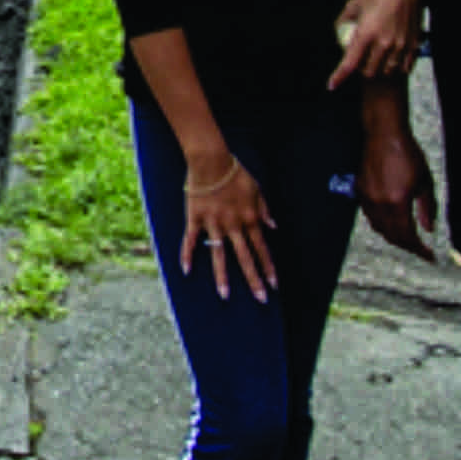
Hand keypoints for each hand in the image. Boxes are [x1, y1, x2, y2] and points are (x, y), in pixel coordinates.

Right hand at [181, 156, 276, 302]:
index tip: (274, 284)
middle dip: (254, 279)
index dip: (268, 267)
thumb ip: (264, 210)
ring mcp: (214, 224)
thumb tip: (273, 227)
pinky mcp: (196, 219)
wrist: (211, 160)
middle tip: (261, 299)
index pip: (261, 248)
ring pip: (220, 255)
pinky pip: (191, 239)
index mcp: (249, 218)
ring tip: (225, 296)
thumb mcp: (256, 189)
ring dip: (223, 276)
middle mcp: (233, 225)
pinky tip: (186, 270)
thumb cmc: (235, 172)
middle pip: (245, 257)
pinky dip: (187, 254)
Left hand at [329, 0, 421, 88]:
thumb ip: (343, 21)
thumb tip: (338, 34)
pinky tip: (391, 59)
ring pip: (386, 71)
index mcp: (366, 33)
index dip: (339, 76)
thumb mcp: (353, 4)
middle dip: (361, 69)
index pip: (350, 62)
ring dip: (378, 69)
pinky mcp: (413, 45)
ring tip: (376, 58)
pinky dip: (395, 67)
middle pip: (368, 71)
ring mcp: (400, 45)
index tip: (331, 85)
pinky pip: (404, 67)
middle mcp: (384, 43)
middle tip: (360, 59)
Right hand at [356, 125, 436, 261]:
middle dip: (407, 246)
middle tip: (420, 250)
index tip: (430, 256)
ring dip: (393, 237)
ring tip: (407, 239)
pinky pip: (370, 217)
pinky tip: (390, 223)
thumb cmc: (408, 154)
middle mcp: (379, 203)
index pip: (408, 235)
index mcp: (397, 202)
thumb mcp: (425, 182)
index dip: (420, 249)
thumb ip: (427, 208)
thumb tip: (429, 229)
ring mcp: (367, 198)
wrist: (384, 135)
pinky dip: (381, 225)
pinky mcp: (360, 191)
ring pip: (379, 228)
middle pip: (392, 236)